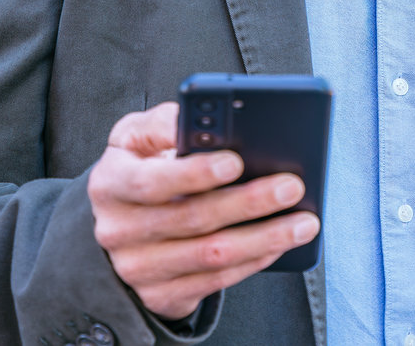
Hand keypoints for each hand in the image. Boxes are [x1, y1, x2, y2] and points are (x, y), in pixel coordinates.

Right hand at [87, 101, 318, 319]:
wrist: (116, 227)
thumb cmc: (137, 168)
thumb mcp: (134, 138)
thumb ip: (163, 123)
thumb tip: (195, 119)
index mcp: (109, 183)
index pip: (150, 181)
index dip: (194, 173)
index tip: (236, 160)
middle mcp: (117, 230)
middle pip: (191, 219)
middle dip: (248, 202)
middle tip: (292, 185)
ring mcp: (137, 269)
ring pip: (210, 256)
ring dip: (264, 238)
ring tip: (305, 221)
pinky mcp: (160, 296)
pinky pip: (215, 281)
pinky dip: (254, 261)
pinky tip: (281, 244)